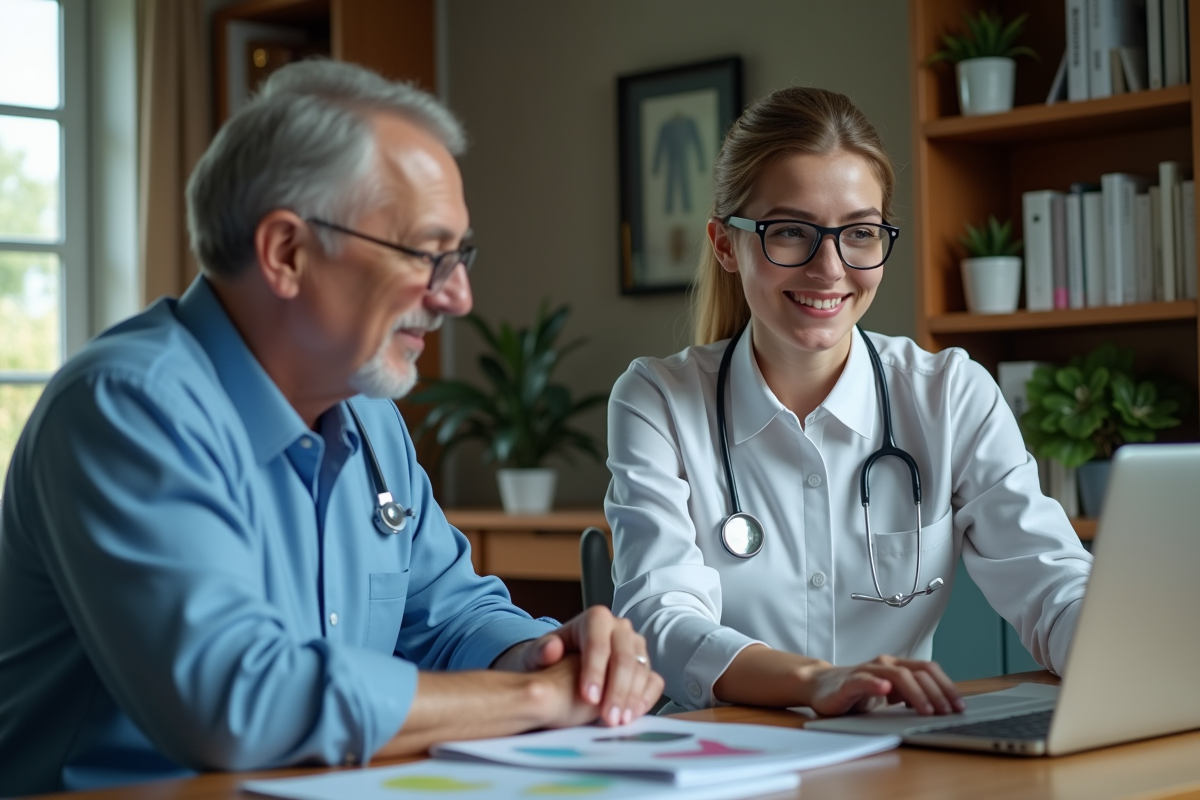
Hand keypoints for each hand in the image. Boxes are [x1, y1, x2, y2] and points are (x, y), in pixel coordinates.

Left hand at [502, 606, 663, 726]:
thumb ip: (540, 651)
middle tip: (607, 717)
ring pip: (640, 669)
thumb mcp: (537, 654)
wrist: (562, 666)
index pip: (598, 644)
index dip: (595, 671)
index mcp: (595, 619)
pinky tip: (632, 715)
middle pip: (623, 658)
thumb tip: (552, 648)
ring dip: (631, 698)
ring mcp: (635, 645)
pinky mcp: (644, 663)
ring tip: (617, 721)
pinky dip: (646, 698)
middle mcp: (619, 628)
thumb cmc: (549, 659)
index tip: (588, 698)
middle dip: (616, 690)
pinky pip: (653, 680)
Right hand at [805, 655, 965, 716]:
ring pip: (897, 675)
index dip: (947, 686)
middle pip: (918, 672)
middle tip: (947, 712)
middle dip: (937, 693)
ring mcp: (867, 671)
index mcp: (898, 666)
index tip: (959, 706)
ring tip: (926, 709)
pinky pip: (864, 680)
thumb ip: (911, 696)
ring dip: (916, 693)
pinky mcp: (849, 681)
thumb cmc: (858, 692)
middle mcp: (885, 663)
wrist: (821, 686)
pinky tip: (886, 691)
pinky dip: (876, 684)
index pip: (929, 670)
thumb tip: (941, 707)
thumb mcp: (891, 694)